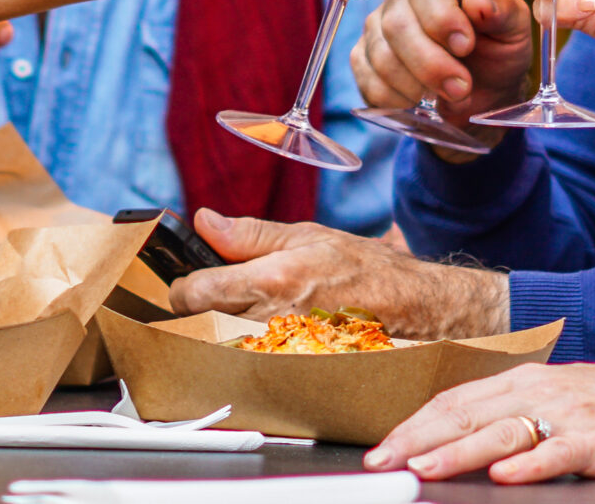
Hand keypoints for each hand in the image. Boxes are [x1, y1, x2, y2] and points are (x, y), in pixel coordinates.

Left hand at [166, 210, 507, 341]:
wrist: (412, 308)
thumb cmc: (365, 269)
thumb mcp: (307, 234)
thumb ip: (250, 234)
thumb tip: (205, 221)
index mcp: (272, 279)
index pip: (193, 293)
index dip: (182, 287)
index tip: (186, 283)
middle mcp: (273, 320)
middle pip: (202, 324)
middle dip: (198, 312)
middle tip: (210, 300)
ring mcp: (282, 352)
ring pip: (222, 347)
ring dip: (220, 334)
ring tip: (238, 319)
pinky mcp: (293, 373)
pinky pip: (252, 366)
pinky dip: (248, 354)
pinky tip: (262, 341)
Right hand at [352, 0, 533, 130]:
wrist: (486, 91)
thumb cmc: (500, 49)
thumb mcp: (514, 29)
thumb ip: (502, 11)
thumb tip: (477, 3)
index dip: (440, 13)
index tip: (465, 45)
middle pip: (398, 22)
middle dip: (431, 62)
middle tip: (462, 86)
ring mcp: (379, 23)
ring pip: (381, 53)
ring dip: (417, 83)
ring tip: (449, 94)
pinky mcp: (364, 56)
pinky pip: (367, 77)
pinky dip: (396, 97)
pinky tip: (419, 101)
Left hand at [363, 360, 594, 482]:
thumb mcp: (558, 397)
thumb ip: (513, 413)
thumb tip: (462, 438)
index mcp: (524, 380)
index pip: (455, 400)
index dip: (414, 424)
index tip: (381, 448)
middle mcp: (539, 392)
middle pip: (465, 414)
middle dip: (417, 440)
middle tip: (380, 463)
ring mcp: (567, 416)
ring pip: (501, 432)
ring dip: (456, 451)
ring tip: (421, 468)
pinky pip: (557, 452)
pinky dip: (528, 464)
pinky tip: (502, 475)